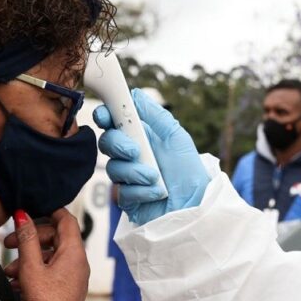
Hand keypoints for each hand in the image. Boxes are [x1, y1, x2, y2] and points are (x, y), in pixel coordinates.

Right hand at [3, 208, 87, 300]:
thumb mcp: (31, 266)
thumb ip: (26, 238)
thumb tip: (23, 215)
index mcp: (74, 252)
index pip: (66, 220)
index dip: (50, 211)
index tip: (32, 210)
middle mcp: (77, 262)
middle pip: (54, 237)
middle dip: (30, 239)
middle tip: (10, 243)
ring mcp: (72, 276)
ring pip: (49, 256)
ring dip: (28, 258)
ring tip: (10, 271)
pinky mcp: (65, 288)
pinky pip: (50, 271)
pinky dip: (33, 271)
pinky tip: (17, 282)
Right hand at [93, 88, 209, 224]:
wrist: (196, 206)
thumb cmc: (189, 171)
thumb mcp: (176, 136)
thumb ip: (154, 115)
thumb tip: (135, 94)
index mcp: (141, 137)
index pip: (113, 122)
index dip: (104, 116)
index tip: (104, 116)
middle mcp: (131, 156)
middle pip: (106, 142)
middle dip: (117, 144)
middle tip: (135, 151)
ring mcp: (128, 178)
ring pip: (113, 168)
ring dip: (135, 171)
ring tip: (155, 177)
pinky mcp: (128, 199)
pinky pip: (123, 191)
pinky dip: (142, 190)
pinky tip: (157, 192)